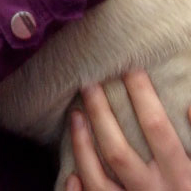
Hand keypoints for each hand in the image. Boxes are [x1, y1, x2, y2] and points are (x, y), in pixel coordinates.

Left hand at [65, 71, 190, 189]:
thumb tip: (189, 105)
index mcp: (183, 178)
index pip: (157, 130)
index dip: (142, 96)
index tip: (130, 68)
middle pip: (119, 151)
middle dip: (101, 114)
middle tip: (89, 83)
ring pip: (98, 180)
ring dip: (82, 145)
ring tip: (74, 115)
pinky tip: (71, 173)